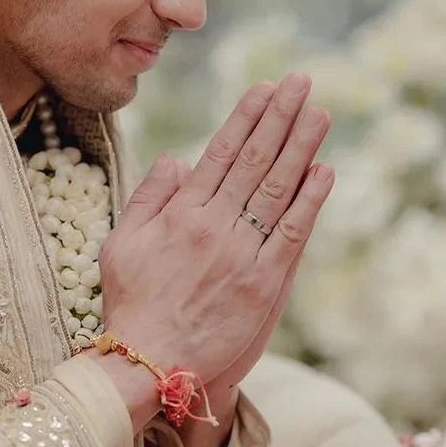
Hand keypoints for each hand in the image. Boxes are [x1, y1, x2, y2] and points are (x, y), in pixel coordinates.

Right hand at [97, 75, 332, 425]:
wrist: (149, 364)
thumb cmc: (132, 303)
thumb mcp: (121, 243)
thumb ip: (149, 197)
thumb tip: (177, 157)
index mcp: (181, 213)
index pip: (220, 152)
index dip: (246, 117)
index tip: (266, 88)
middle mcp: (214, 226)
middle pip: (254, 160)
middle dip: (280, 117)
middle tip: (302, 82)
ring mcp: (242, 254)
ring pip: (276, 189)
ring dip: (301, 147)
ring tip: (319, 113)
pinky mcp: (264, 283)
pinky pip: (292, 234)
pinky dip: (309, 201)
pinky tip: (324, 171)